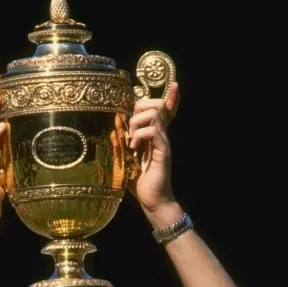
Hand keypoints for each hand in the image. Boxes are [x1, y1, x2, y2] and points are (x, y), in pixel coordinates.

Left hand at [127, 83, 178, 216]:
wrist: (153, 201)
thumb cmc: (140, 183)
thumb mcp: (125, 161)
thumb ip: (120, 145)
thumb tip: (113, 131)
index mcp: (153, 136)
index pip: (164, 111)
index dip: (170, 97)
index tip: (174, 85)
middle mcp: (161, 135)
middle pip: (155, 105)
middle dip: (139, 108)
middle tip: (129, 129)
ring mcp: (163, 142)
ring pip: (154, 114)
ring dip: (137, 123)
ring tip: (131, 141)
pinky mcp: (162, 151)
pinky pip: (153, 131)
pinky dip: (139, 135)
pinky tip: (134, 149)